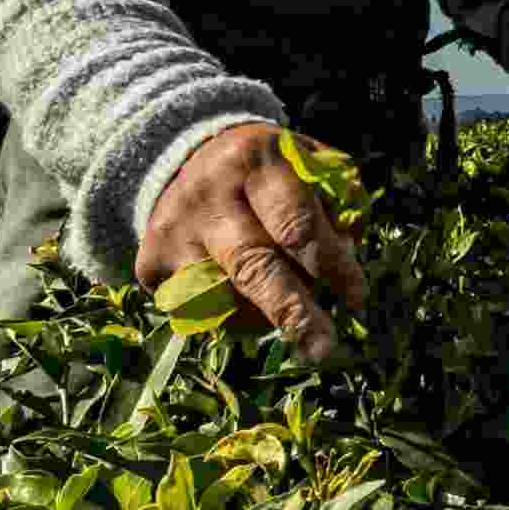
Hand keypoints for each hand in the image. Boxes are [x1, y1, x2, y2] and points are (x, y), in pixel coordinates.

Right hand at [135, 124, 367, 365]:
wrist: (187, 160)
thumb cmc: (267, 171)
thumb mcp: (307, 164)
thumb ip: (337, 202)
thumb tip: (345, 258)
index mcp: (255, 161)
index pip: (296, 223)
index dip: (330, 265)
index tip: (357, 297)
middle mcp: (208, 195)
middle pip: (252, 265)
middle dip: (292, 312)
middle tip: (324, 349)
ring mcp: (174, 233)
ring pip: (225, 299)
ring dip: (266, 316)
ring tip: (289, 311)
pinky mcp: (151, 264)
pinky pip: (199, 312)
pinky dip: (233, 317)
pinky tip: (247, 297)